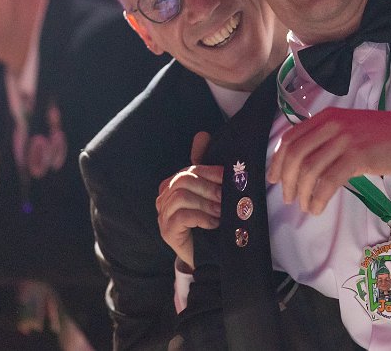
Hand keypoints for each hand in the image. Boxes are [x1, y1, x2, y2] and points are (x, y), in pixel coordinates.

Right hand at [156, 132, 220, 268]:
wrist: (206, 255)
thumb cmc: (208, 221)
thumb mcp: (210, 192)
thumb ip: (205, 167)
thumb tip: (202, 134)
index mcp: (173, 183)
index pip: (190, 169)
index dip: (211, 172)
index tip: (228, 178)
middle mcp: (164, 197)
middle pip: (185, 180)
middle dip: (209, 188)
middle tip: (226, 199)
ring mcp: (162, 214)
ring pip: (183, 196)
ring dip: (207, 204)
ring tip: (221, 213)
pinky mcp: (166, 230)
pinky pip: (182, 215)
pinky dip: (202, 217)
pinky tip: (213, 223)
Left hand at [266, 107, 390, 215]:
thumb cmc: (385, 136)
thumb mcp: (350, 129)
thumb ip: (328, 140)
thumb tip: (306, 165)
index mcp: (327, 117)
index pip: (291, 138)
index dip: (278, 160)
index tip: (274, 178)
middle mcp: (332, 124)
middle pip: (296, 154)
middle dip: (287, 179)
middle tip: (289, 197)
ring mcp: (345, 139)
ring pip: (310, 169)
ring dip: (303, 192)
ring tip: (305, 206)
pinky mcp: (357, 156)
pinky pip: (329, 181)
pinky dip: (319, 197)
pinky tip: (318, 207)